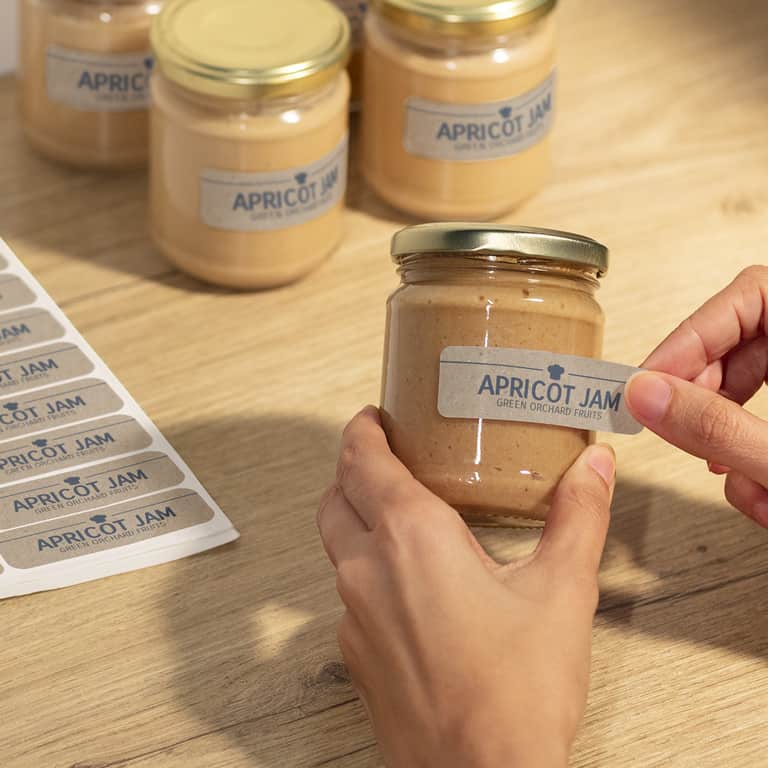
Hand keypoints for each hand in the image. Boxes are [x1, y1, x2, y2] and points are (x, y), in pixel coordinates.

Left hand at [317, 406, 615, 767]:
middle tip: (386, 456)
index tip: (374, 416)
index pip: (360, 460)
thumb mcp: (560, 594)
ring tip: (402, 515)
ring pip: (337, 544)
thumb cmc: (515, 696)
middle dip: (353, 468)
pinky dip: (367, 568)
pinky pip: (349, 592)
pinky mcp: (355, 654)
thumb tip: (594, 468)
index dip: (361, 429)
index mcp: (411, 538)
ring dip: (358, 518)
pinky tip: (412, 585)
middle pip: (336, 496)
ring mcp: (353, 616)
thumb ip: (576, 518)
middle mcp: (368, 570)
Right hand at [625, 266, 767, 527]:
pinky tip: (757, 490)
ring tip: (733, 479)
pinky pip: (765, 420)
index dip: (694, 334)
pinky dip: (749, 459)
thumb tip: (644, 396)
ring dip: (727, 440)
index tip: (652, 382)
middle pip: (741, 343)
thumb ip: (717, 426)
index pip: (752, 293)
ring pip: (750, 389)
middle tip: (673, 427)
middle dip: (703, 395)